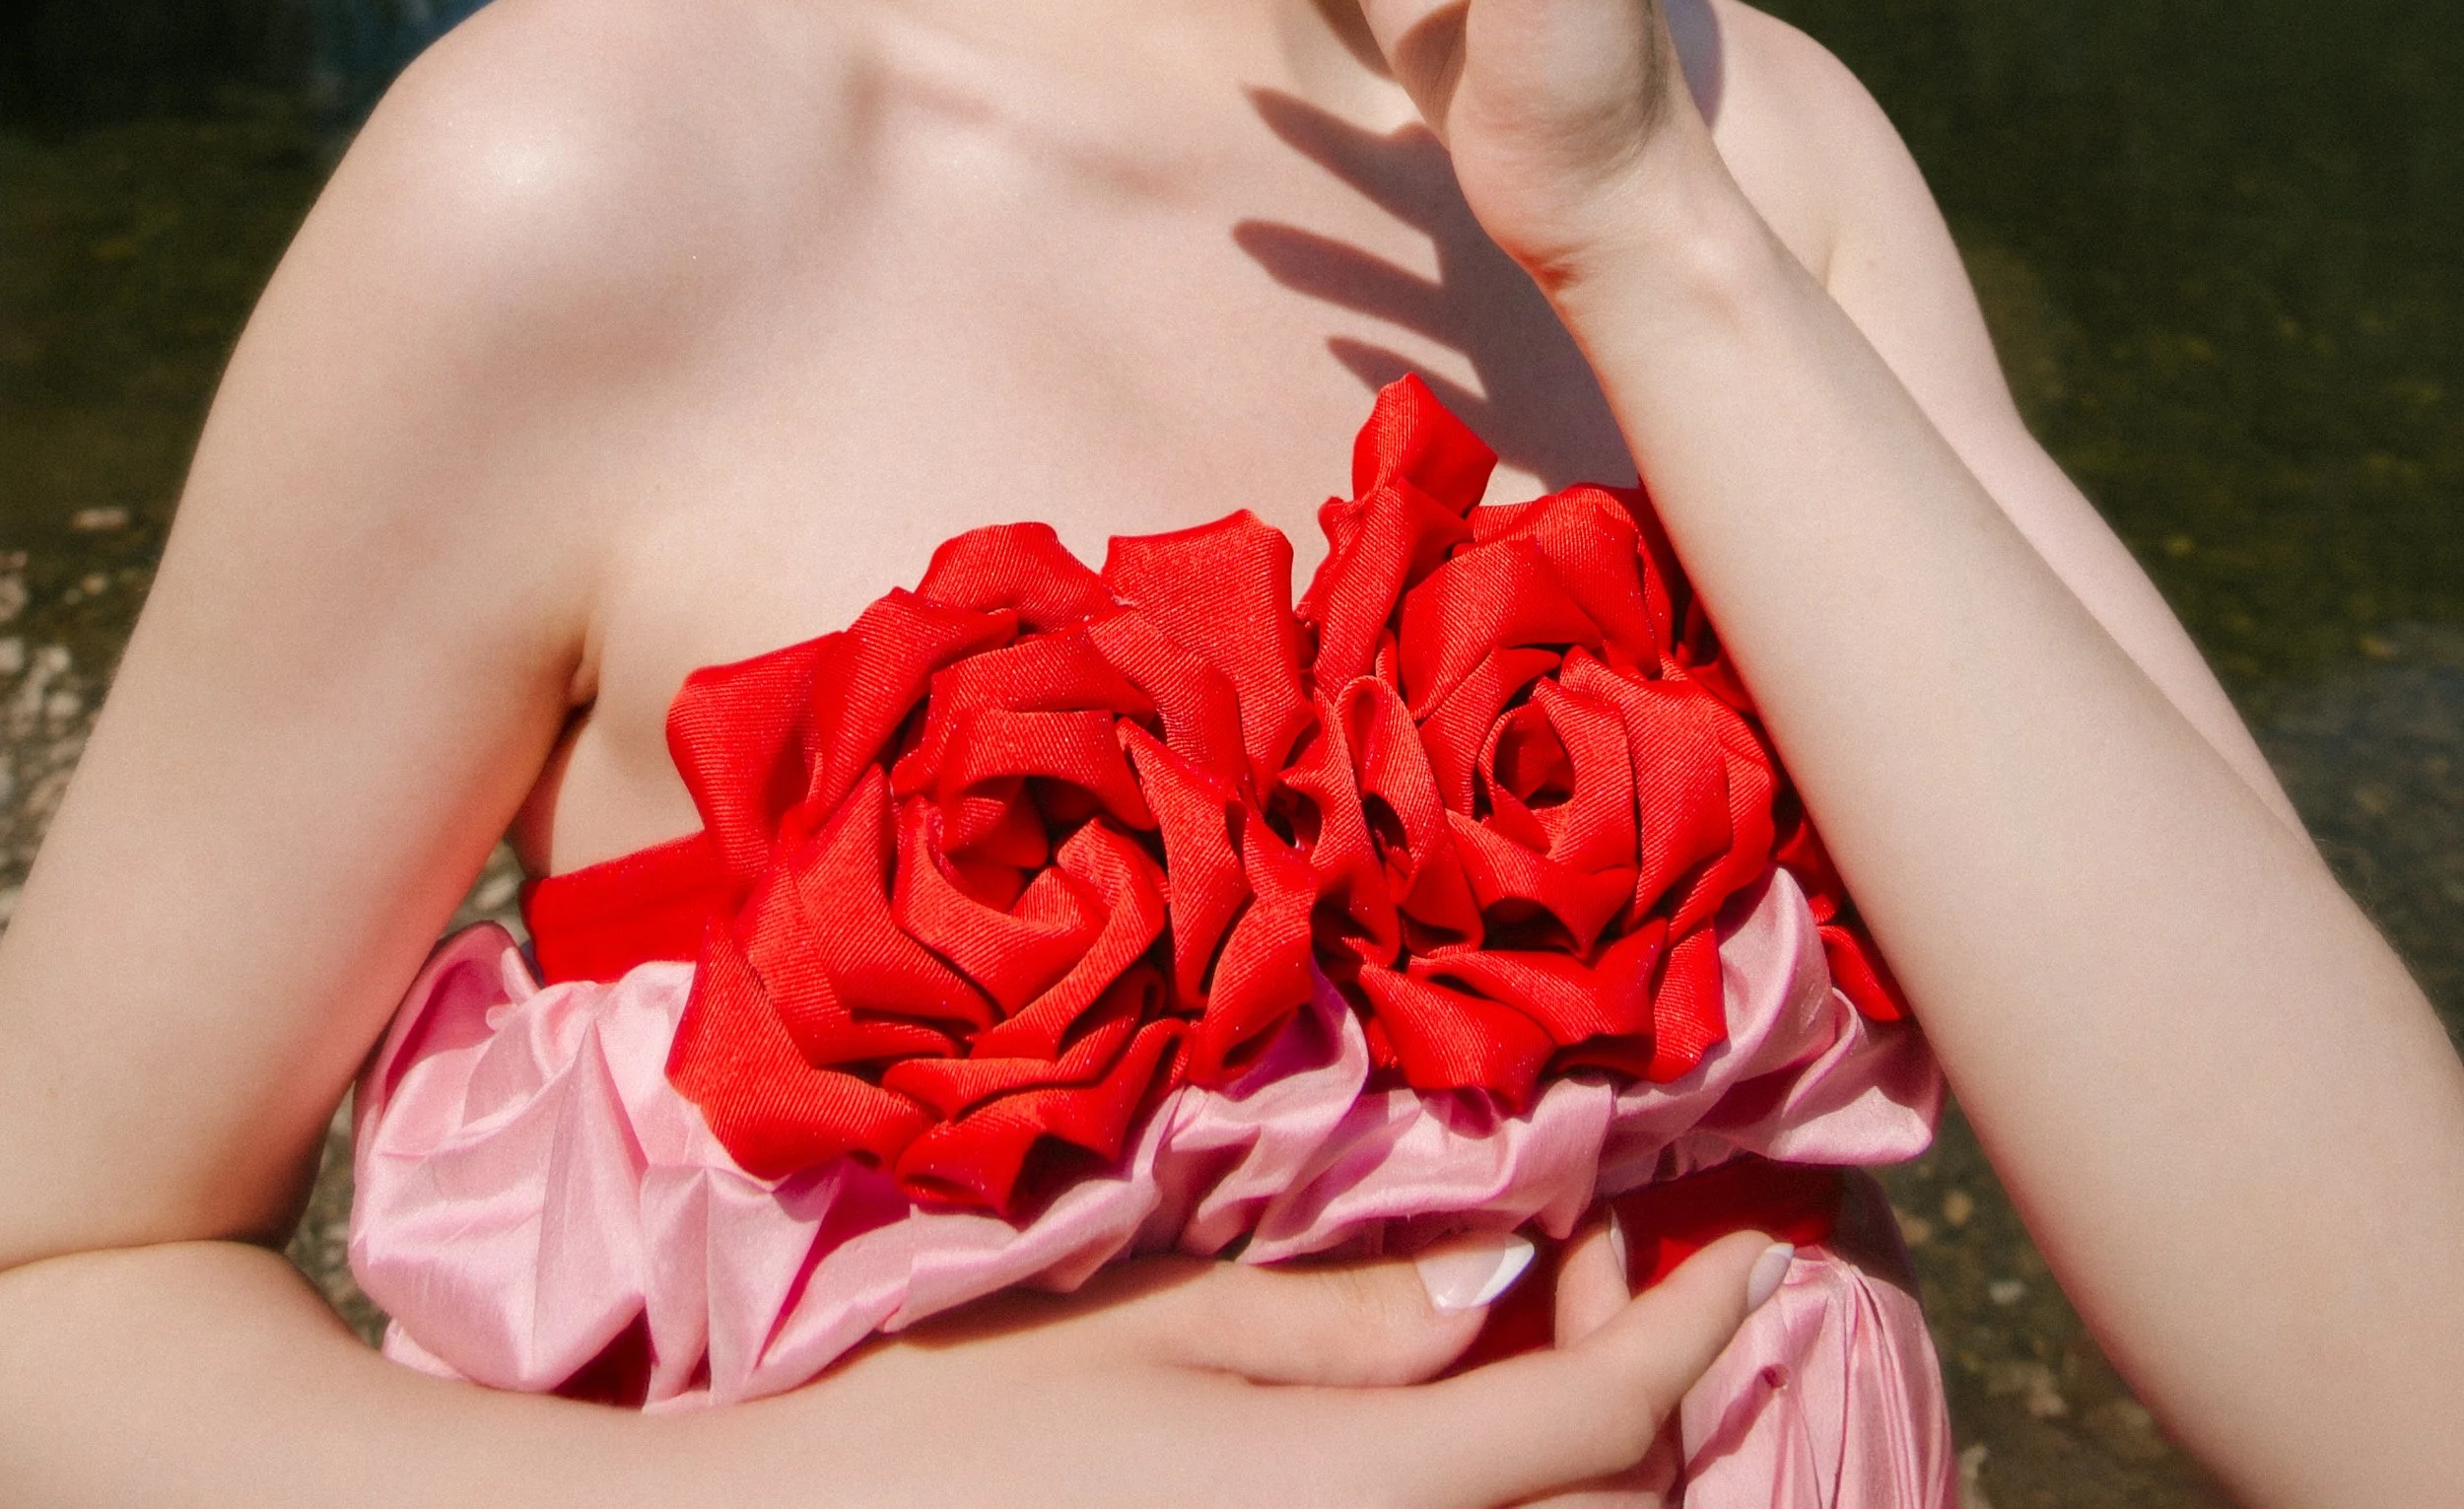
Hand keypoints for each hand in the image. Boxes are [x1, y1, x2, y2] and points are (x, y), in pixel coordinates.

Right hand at [770, 1228, 1776, 1508]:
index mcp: (1354, 1498)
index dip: (1698, 1333)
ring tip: (1527, 1350)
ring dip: (1574, 1467)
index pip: (1600, 1421)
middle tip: (1588, 1261)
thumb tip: (1504, 1290)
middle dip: (1639, 1393)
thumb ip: (1350, 1324)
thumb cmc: (964, 1430)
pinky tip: (1441, 1432)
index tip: (1760, 1257)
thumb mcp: (1158, 1332)